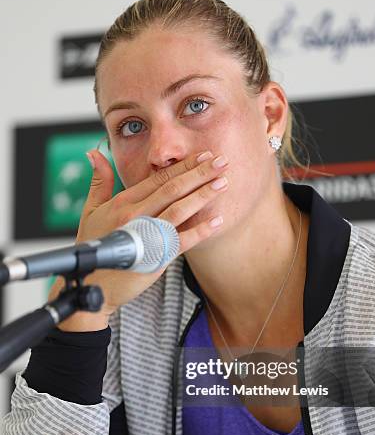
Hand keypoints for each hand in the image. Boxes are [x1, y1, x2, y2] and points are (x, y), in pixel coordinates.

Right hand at [50, 149, 228, 330]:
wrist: (94, 282)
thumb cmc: (93, 245)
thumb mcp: (91, 209)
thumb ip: (100, 181)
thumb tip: (95, 152)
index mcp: (123, 202)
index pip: (158, 178)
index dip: (183, 166)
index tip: (202, 156)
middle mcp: (135, 215)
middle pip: (172, 189)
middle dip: (199, 173)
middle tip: (221, 161)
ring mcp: (146, 235)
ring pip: (179, 209)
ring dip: (203, 195)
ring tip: (223, 183)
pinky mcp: (156, 256)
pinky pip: (182, 240)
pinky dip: (201, 230)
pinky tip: (217, 221)